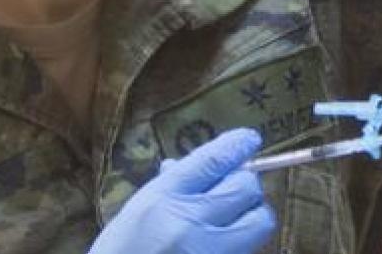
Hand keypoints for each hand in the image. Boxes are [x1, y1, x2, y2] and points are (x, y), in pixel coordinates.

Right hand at [88, 129, 275, 253]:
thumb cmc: (122, 250)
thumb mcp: (139, 209)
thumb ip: (170, 183)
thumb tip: (197, 162)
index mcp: (162, 200)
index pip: (213, 161)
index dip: (237, 145)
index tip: (248, 139)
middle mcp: (189, 225)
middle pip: (245, 188)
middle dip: (244, 182)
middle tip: (232, 187)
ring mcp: (210, 253)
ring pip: (258, 222)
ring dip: (251, 213)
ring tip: (231, 217)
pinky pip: (248, 248)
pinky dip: (241, 240)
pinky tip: (219, 240)